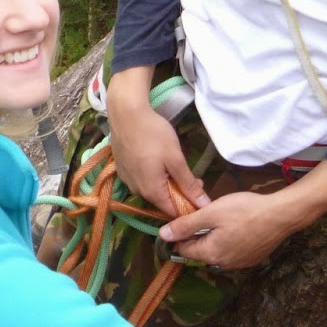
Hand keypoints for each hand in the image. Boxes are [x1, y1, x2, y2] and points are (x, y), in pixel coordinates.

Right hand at [105, 67, 208, 214]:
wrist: (125, 113)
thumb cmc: (153, 134)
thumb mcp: (175, 159)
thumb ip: (189, 184)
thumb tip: (204, 204)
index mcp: (151, 192)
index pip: (173, 213)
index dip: (189, 206)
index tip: (199, 191)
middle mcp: (136, 191)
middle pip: (162, 202)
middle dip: (179, 193)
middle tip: (192, 176)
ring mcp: (127, 180)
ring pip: (151, 190)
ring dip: (166, 184)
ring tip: (175, 165)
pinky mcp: (122, 169)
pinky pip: (141, 180)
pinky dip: (153, 176)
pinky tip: (158, 160)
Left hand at [158, 161, 326, 269]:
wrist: (280, 215)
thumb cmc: (244, 211)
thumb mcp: (211, 213)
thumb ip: (186, 225)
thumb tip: (163, 235)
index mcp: (210, 254)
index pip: (183, 250)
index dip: (179, 234)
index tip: (183, 218)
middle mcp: (223, 264)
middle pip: (200, 251)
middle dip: (197, 234)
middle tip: (204, 213)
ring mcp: (239, 263)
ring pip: (216, 251)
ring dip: (212, 237)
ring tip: (219, 218)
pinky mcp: (251, 259)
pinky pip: (231, 251)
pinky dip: (228, 240)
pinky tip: (234, 225)